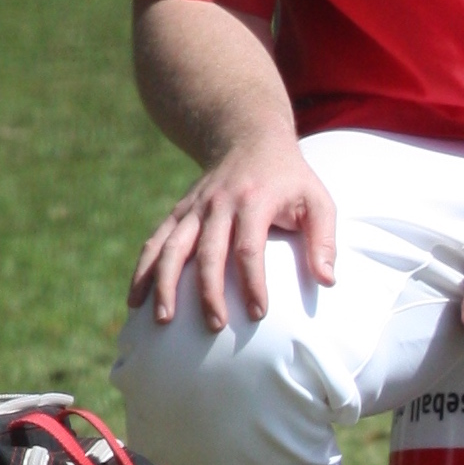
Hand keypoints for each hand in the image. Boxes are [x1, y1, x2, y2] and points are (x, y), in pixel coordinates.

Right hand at [129, 137, 337, 328]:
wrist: (250, 139)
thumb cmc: (291, 179)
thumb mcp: (318, 200)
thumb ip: (324, 240)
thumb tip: (328, 281)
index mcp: (254, 201)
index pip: (249, 248)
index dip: (252, 283)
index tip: (258, 313)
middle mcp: (219, 203)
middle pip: (208, 252)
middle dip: (208, 292)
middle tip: (215, 325)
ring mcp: (195, 208)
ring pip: (172, 247)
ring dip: (164, 284)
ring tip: (162, 319)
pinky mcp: (179, 212)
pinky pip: (156, 242)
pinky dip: (143, 270)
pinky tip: (135, 300)